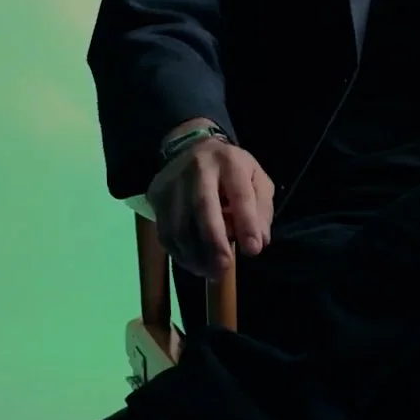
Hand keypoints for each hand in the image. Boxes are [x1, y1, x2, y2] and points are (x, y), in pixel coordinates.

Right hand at [146, 132, 274, 276]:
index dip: (247, 224)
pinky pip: (165, 232)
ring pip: (180, 224)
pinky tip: (194, 263)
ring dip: (195, 255)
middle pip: (203, 207)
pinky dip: (180, 253)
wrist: (191, 147)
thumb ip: (262, 209)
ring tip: (211, 272)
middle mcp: (199, 169)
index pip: (240, 194)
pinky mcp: (157, 196)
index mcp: (230, 162)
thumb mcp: (256, 179)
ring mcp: (174, 182)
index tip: (253, 250)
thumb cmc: (231, 169)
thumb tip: (259, 242)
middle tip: (224, 268)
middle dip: (214, 242)